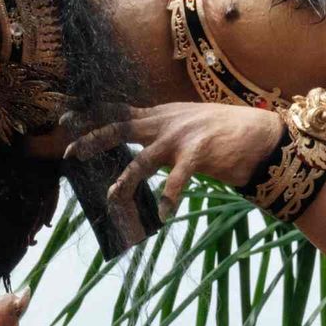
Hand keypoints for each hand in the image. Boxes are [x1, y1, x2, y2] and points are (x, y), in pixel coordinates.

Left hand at [74, 102, 284, 227]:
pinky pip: (178, 179)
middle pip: (120, 128)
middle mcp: (166, 122)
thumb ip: (162, 134)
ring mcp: (181, 137)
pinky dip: (171, 197)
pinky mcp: (199, 153)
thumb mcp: (186, 126)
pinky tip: (166, 214)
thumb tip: (141, 150)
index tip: (66, 120)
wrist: (260, 135)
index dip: (91, 115)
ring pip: (142, 161)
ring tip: (114, 200)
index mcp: (161, 115)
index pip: (119, 112)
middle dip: (93, 140)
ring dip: (125, 183)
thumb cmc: (223, 135)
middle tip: (70, 153)